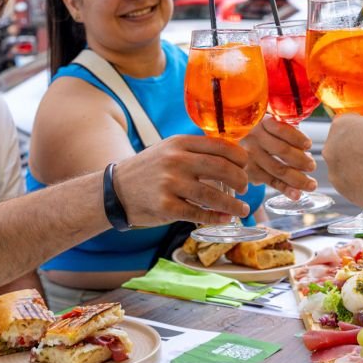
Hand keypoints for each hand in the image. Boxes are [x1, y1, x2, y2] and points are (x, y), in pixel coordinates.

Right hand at [113, 135, 249, 227]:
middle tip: (245, 188)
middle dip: (240, 180)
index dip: (239, 157)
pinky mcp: (166, 207)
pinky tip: (225, 219)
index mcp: (180, 143)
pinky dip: (216, 218)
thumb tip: (231, 156)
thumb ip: (195, 151)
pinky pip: (198, 213)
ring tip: (243, 209)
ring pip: (213, 195)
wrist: (115, 190)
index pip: (220, 146)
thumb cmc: (149, 170)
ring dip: (233, 205)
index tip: (246, 166)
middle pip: (221, 168)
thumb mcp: (168, 150)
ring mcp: (170, 184)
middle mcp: (176, 160)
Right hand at [240, 115, 315, 199]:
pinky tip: (296, 194)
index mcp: (263, 123)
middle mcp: (254, 139)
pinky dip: (286, 189)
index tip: (309, 145)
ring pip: (278, 169)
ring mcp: (250, 156)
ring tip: (311, 185)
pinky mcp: (250, 172)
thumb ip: (288, 133)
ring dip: (297, 179)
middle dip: (300, 160)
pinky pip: (271, 181)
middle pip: (281, 150)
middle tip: (313, 166)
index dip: (297, 138)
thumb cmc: (264, 136)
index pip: (281, 129)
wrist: (237, 147)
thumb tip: (307, 153)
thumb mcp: (272, 127)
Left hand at [323, 114, 362, 214]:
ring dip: (355, 166)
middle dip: (355, 147)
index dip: (361, 128)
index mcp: (341, 125)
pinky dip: (358, 182)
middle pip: (341, 144)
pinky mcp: (341, 189)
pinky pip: (348, 181)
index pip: (346, 123)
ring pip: (343, 164)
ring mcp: (334, 170)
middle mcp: (331, 146)